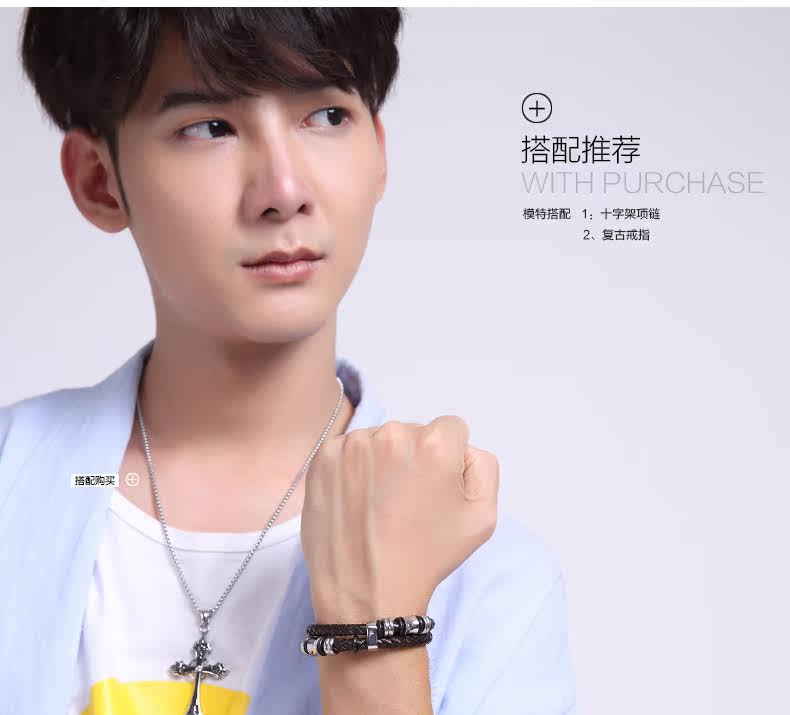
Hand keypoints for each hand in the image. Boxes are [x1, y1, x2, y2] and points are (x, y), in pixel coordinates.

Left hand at [301, 416, 498, 622]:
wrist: (367, 592)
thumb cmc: (426, 556)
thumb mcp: (482, 516)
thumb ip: (484, 465)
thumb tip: (462, 447)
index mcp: (435, 444)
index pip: (451, 429)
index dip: (448, 460)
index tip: (434, 489)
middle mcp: (393, 435)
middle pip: (413, 432)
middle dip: (414, 458)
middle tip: (406, 503)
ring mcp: (353, 445)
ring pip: (378, 440)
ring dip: (381, 462)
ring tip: (379, 506)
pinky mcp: (324, 458)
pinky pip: (347, 451)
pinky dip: (352, 470)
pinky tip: (357, 502)